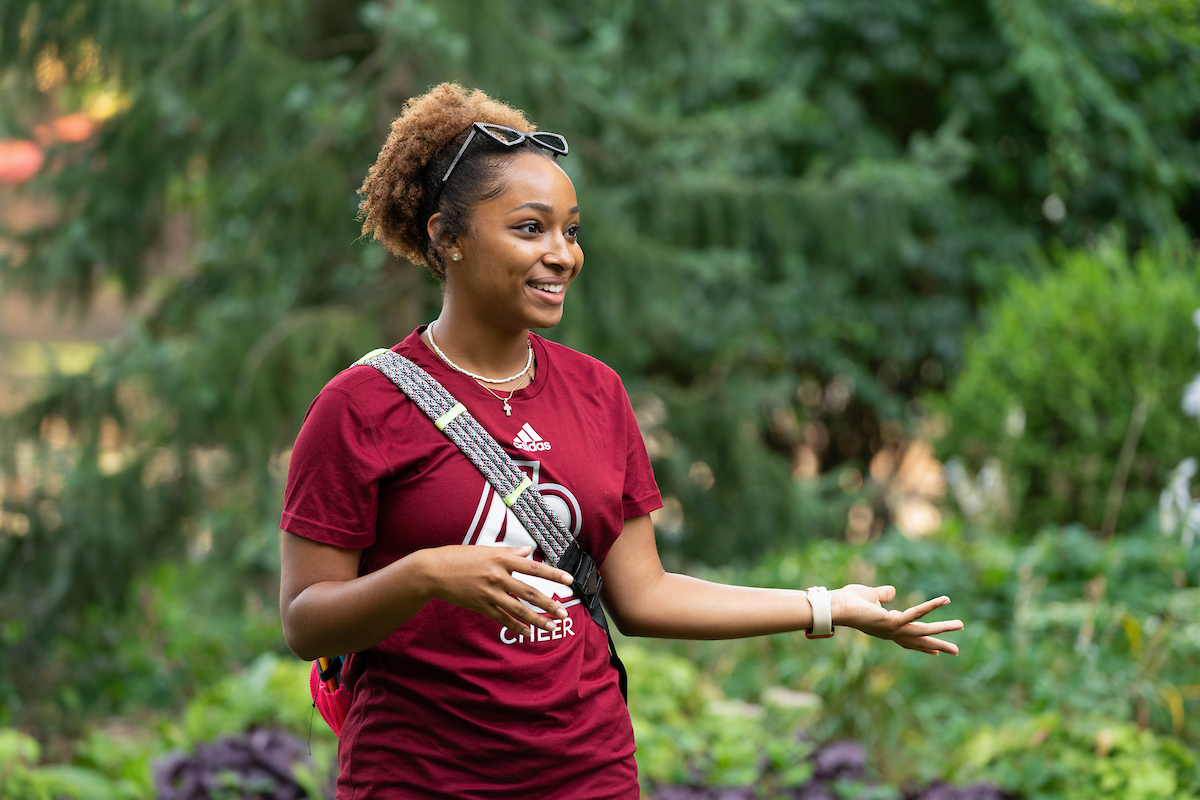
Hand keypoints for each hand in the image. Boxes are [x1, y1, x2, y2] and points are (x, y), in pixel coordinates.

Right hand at [417, 545, 573, 637]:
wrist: (433, 571)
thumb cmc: (459, 557)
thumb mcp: (485, 550)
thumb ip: (509, 552)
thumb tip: (527, 551)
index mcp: (501, 558)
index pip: (533, 567)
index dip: (553, 574)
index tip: (569, 580)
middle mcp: (498, 576)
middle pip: (529, 592)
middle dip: (549, 604)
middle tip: (564, 613)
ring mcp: (489, 593)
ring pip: (518, 609)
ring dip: (537, 619)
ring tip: (551, 626)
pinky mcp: (480, 605)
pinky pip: (501, 618)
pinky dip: (515, 626)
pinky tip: (527, 632)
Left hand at [830, 584, 962, 654]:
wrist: (835, 606)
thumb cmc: (848, 601)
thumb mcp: (869, 597)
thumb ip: (882, 595)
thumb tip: (892, 592)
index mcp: (887, 628)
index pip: (907, 640)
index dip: (921, 646)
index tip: (935, 652)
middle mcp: (892, 632)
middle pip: (920, 641)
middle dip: (938, 645)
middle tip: (957, 651)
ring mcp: (893, 629)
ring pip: (924, 631)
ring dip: (944, 628)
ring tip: (961, 625)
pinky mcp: (892, 621)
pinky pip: (917, 614)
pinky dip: (931, 606)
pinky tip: (945, 600)